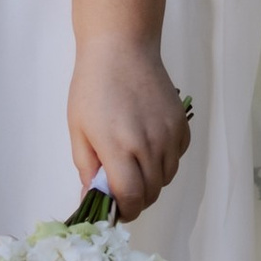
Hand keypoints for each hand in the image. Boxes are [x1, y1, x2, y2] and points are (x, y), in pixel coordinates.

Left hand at [67, 38, 189, 222]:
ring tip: (134, 168)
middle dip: (136, 200)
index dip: (124, 212)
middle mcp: (149, 144)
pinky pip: (178, 157)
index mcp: (118, 147)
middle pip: (152, 192)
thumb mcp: (78, 129)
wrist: (122, 48)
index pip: (131, 197)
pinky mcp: (181, 123)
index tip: (115, 212)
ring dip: (151, 182)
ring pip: (167, 177)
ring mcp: (169, 134)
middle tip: (121, 192)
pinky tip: (149, 150)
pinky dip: (166, 163)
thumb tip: (92, 199)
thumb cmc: (93, 87)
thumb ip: (87, 167)